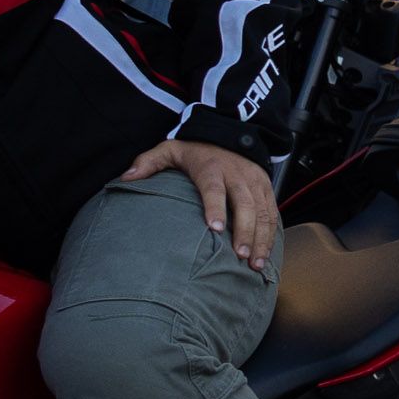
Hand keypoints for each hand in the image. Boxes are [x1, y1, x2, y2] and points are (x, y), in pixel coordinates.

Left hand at [123, 138, 278, 269]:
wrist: (230, 134)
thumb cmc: (196, 150)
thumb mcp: (170, 149)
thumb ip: (148, 162)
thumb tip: (126, 178)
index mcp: (211, 167)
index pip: (213, 188)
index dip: (215, 207)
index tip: (214, 228)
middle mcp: (237, 175)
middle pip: (245, 204)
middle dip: (245, 231)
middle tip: (240, 256)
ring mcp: (255, 182)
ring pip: (263, 212)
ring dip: (261, 239)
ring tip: (255, 264)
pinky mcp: (266, 189)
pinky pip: (272, 214)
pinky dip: (271, 236)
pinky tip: (265, 255)